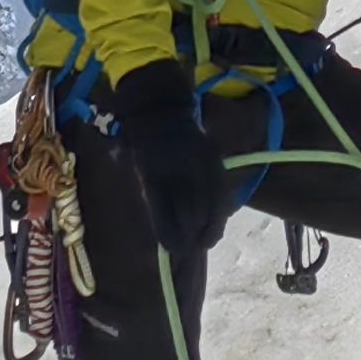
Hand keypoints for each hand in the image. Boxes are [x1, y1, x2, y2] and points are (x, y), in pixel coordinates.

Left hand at [110, 60, 229, 253]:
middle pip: (191, 212)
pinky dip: (220, 211)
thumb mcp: (139, 167)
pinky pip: (221, 192)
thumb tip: (168, 233)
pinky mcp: (214, 161)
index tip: (172, 251)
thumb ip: (154, 198)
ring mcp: (201, 164)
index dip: (171, 233)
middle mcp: (181, 168)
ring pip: (210, 205)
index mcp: (156, 170)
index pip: (166, 209)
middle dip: (189, 236)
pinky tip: (216, 224)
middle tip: (185, 252)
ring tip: (203, 243)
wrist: (162, 106)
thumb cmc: (143, 138)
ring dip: (208, 228)